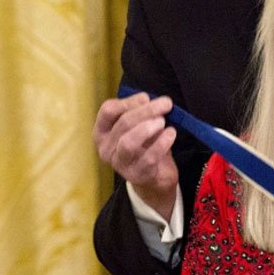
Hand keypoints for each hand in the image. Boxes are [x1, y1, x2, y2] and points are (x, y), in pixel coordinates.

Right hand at [93, 92, 178, 219]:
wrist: (154, 176)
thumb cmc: (144, 145)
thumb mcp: (138, 125)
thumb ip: (139, 111)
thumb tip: (145, 100)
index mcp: (102, 131)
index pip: (108, 110)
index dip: (128, 101)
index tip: (146, 98)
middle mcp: (105, 148)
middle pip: (123, 123)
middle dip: (147, 111)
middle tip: (166, 104)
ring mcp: (120, 164)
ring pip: (129, 142)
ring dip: (148, 128)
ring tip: (163, 122)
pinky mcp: (136, 175)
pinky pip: (148, 157)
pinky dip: (162, 143)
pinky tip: (171, 133)